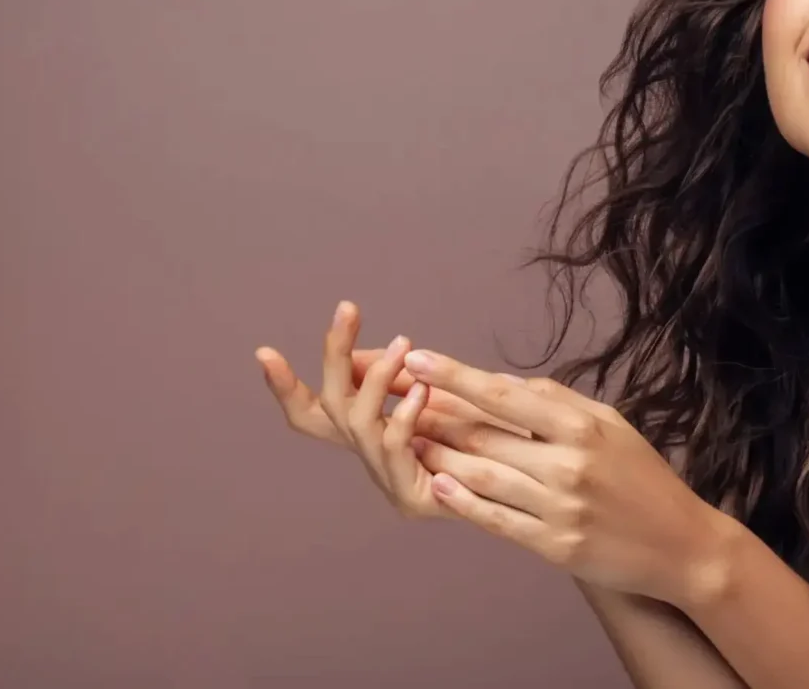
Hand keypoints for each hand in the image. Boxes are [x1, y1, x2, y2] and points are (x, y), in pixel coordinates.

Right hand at [255, 302, 522, 518]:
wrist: (544, 484)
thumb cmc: (497, 431)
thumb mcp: (441, 392)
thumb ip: (395, 376)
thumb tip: (354, 350)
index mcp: (373, 434)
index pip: (313, 414)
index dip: (285, 388)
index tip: (264, 352)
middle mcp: (373, 459)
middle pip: (327, 410)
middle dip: (332, 357)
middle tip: (347, 310)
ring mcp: (390, 481)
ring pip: (358, 424)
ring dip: (376, 379)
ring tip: (400, 348)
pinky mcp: (413, 499)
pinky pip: (395, 449)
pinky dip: (402, 415)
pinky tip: (420, 391)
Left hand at [399, 348, 736, 606]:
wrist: (682, 545)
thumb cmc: (641, 478)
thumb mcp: (610, 425)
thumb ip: (557, 403)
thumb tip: (503, 384)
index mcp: (582, 426)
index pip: (503, 395)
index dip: (454, 376)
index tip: (416, 359)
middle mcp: (568, 464)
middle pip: (484, 435)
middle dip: (433, 416)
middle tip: (393, 400)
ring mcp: (560, 508)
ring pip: (482, 477)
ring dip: (437, 458)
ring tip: (404, 441)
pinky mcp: (554, 546)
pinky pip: (497, 519)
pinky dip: (463, 502)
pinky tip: (437, 486)